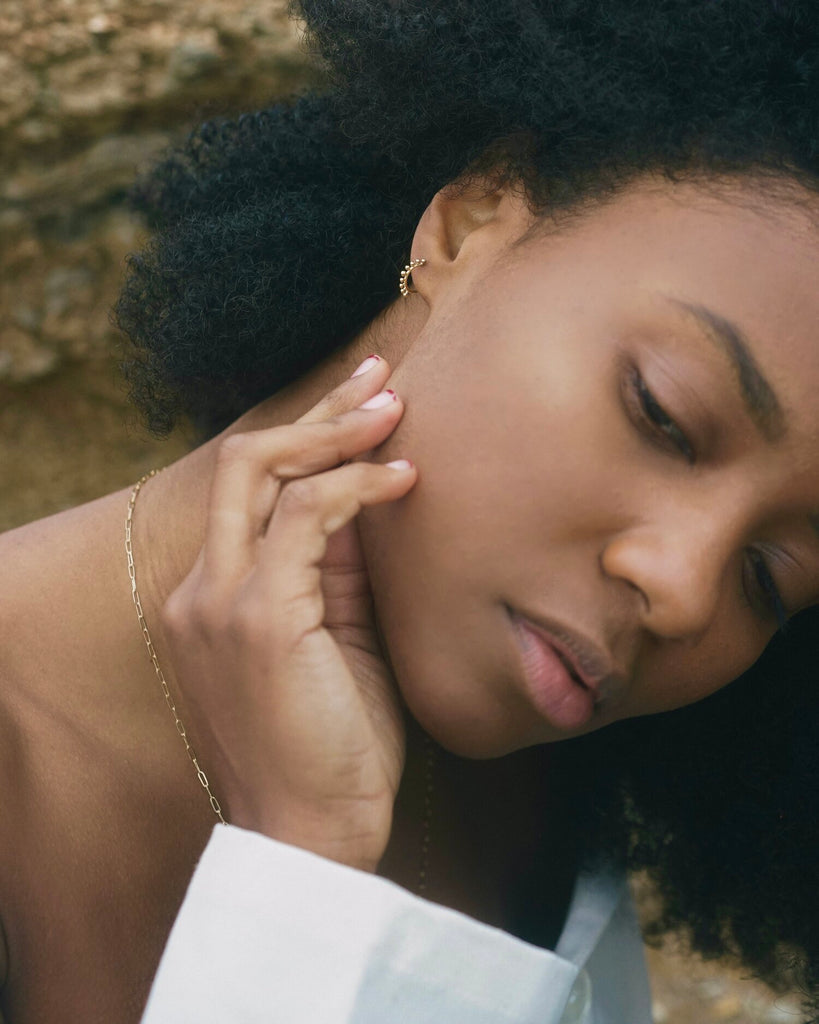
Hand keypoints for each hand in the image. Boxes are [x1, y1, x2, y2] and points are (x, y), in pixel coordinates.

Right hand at [161, 356, 416, 871]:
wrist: (315, 834)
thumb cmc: (334, 743)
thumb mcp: (336, 639)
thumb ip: (337, 570)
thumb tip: (374, 498)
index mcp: (216, 595)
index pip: (255, 490)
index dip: (308, 437)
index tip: (365, 404)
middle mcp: (201, 588)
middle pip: (248, 461)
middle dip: (317, 411)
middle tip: (380, 377)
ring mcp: (219, 601)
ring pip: (263, 471)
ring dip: (336, 432)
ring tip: (397, 411)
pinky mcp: (256, 618)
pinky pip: (302, 518)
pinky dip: (355, 487)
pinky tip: (405, 479)